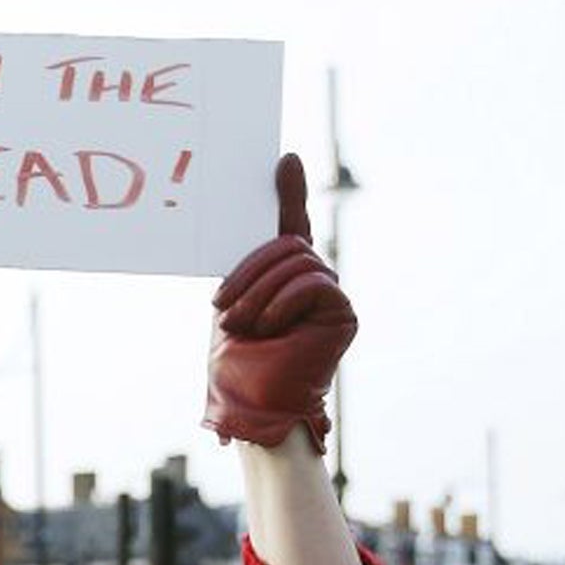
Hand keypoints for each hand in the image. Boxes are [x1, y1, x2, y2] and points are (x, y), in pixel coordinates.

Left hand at [201, 154, 355, 451]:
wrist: (248, 403)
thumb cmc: (236, 361)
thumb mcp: (233, 301)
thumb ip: (249, 264)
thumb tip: (246, 242)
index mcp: (281, 277)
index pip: (289, 227)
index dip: (289, 192)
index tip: (283, 160)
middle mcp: (311, 281)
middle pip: (289, 244)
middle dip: (249, 272)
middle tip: (221, 307)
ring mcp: (330, 296)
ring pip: (299, 261)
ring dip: (259, 293)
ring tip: (241, 326)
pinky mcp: (343, 314)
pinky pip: (314, 282)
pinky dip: (284, 302)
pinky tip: (271, 328)